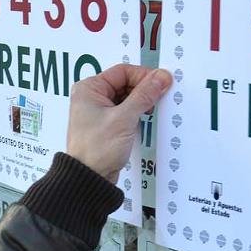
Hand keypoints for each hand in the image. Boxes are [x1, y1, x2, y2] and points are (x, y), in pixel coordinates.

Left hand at [65, 64, 172, 182]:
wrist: (89, 178)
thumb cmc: (95, 150)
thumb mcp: (124, 118)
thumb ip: (144, 96)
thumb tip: (160, 78)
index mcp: (89, 89)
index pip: (122, 71)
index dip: (144, 76)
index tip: (162, 82)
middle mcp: (92, 97)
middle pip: (125, 83)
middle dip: (144, 89)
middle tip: (160, 96)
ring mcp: (99, 112)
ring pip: (127, 98)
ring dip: (141, 102)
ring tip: (152, 109)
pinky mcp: (106, 125)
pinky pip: (125, 111)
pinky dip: (137, 113)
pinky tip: (144, 119)